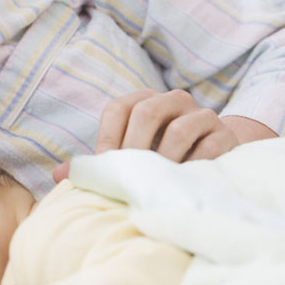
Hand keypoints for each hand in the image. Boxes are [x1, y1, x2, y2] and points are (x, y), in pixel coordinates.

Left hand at [52, 89, 274, 182]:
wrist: (213, 157)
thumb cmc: (159, 158)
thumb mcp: (127, 157)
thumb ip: (96, 165)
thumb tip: (59, 175)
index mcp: (143, 101)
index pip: (118, 108)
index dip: (108, 138)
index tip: (107, 168)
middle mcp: (172, 100)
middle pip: (146, 112)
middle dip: (134, 148)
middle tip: (130, 177)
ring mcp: (201, 115)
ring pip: (178, 130)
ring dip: (164, 160)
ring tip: (156, 183)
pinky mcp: (224, 134)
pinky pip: (208, 147)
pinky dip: (193, 167)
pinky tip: (183, 183)